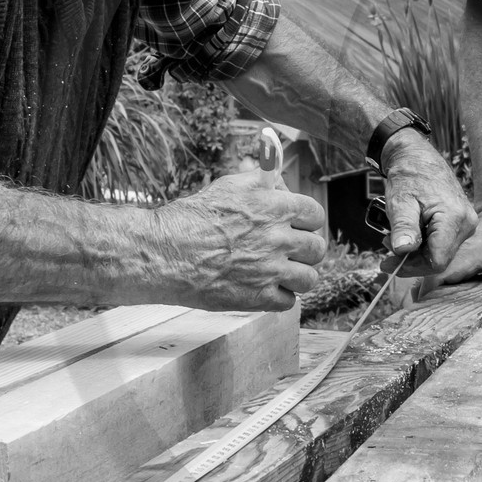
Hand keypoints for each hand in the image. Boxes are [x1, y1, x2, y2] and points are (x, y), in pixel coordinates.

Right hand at [156, 174, 326, 310]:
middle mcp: (278, 238)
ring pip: (309, 278)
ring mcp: (270, 269)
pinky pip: (289, 301)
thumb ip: (262, 180)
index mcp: (274, 207)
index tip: (301, 226)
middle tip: (290, 252)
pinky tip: (264, 288)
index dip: (308, 220)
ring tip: (282, 273)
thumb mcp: (229, 185)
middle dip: (305, 250)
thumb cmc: (191, 218)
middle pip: (317, 248)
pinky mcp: (258, 297)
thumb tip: (281, 179)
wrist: (164, 253)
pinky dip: (280, 297)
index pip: (315, 214)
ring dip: (298, 276)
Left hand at [380, 131, 477, 272]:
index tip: (388, 263)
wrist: (418, 157)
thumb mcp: (400, 202)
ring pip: (439, 253)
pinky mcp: (460, 223)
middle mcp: (466, 224)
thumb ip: (404, 226)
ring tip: (392, 237)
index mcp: (454, 218)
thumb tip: (402, 250)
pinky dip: (422, 244)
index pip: (437, 260)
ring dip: (415, 252)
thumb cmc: (409, 176)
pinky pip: (441, 243)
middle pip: (438, 259)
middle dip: (411, 259)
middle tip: (386, 250)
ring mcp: (465, 224)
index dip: (412, 267)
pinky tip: (408, 233)